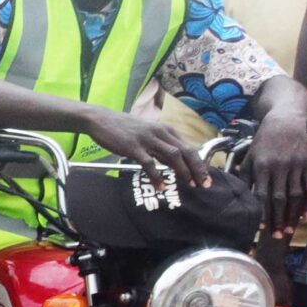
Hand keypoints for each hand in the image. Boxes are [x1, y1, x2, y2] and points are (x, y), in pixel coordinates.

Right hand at [85, 108, 211, 186]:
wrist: (101, 119)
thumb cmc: (124, 128)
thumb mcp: (148, 133)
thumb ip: (160, 146)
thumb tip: (173, 162)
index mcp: (166, 130)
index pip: (189, 148)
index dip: (199, 164)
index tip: (205, 178)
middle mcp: (160, 133)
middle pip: (186, 151)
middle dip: (197, 169)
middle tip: (204, 184)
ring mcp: (147, 139)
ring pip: (173, 156)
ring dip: (183, 171)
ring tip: (188, 185)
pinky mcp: (133, 147)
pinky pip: (149, 163)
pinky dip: (156, 175)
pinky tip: (160, 186)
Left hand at [250, 112, 306, 237]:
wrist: (286, 120)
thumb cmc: (264, 141)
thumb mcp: (250, 155)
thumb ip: (245, 175)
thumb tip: (240, 196)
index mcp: (262, 166)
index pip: (261, 194)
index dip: (262, 212)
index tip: (261, 228)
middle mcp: (279, 167)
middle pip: (279, 198)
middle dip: (278, 219)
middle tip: (277, 236)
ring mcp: (296, 166)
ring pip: (296, 195)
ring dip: (293, 215)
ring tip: (290, 230)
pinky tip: (306, 216)